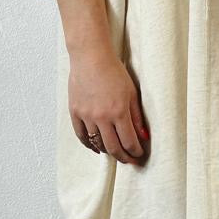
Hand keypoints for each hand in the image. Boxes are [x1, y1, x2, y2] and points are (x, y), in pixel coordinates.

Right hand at [67, 46, 150, 165]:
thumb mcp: (132, 92)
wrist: (91, 57)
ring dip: (108, 151)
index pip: (129, 142)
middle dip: (124, 157)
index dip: (135, 152)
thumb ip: (137, 116)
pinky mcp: (75, 112)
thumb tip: (143, 136)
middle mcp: (101, 117)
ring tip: (116, 153)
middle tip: (130, 161)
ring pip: (97, 144)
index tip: (139, 155)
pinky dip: (89, 145)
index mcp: (118, 111)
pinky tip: (97, 148)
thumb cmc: (113, 71)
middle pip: (113, 148)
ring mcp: (86, 116)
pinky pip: (81, 136)